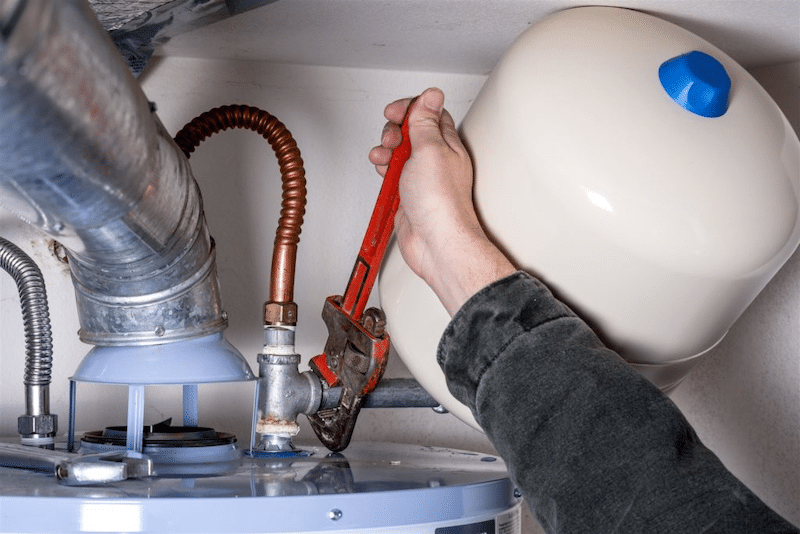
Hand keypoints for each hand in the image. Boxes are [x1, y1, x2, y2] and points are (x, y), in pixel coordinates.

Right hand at [369, 88, 514, 315]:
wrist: (435, 242)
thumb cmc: (440, 203)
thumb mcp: (430, 150)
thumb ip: (425, 121)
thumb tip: (431, 95)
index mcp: (447, 144)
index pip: (429, 113)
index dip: (410, 107)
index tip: (396, 112)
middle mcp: (435, 159)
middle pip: (410, 131)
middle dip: (394, 129)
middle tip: (393, 140)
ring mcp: (421, 177)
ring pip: (398, 152)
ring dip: (386, 149)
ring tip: (385, 156)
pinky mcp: (408, 194)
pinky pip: (392, 174)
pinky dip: (383, 169)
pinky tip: (383, 171)